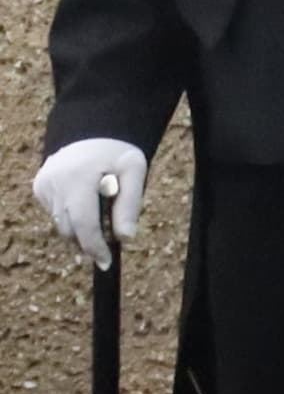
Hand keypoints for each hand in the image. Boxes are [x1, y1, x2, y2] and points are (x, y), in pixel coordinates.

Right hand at [31, 140, 147, 273]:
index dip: (94, 245)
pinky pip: (55, 213)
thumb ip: (131, 203)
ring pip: (60, 223)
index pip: (83, 222)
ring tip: (99, 226)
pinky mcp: (39, 187)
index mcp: (78, 177)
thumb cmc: (117, 152)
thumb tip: (126, 238)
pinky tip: (84, 206)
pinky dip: (69, 217)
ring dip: (79, 231)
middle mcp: (54, 182)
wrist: (92, 130)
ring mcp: (43, 184)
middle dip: (87, 242)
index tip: (106, 262)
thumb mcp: (134, 170)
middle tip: (105, 251)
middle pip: (69, 227)